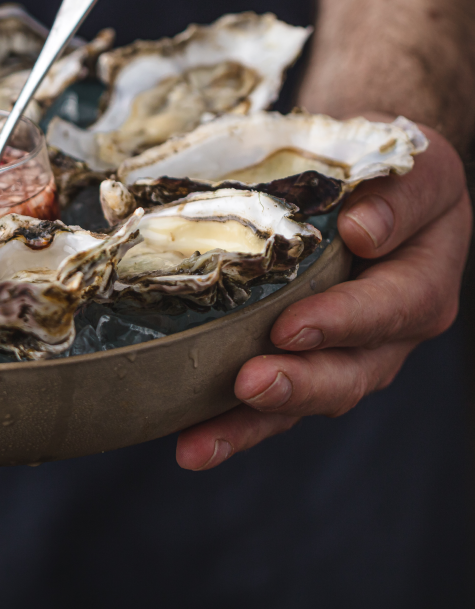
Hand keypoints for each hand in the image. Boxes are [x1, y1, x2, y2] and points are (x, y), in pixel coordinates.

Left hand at [175, 123, 468, 469]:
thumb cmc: (387, 167)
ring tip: (200, 442)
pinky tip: (187, 444)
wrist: (366, 176)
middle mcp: (388, 332)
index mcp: (420, 282)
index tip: (291, 326)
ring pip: (306, 399)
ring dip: (254, 423)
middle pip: (351, 373)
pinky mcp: (301, 359)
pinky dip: (231, 425)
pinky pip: (271, 402)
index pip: (392, 308)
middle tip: (249, 385)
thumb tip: (363, 231)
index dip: (344, 321)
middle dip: (299, 385)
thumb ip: (401, 195)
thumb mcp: (412, 165)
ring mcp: (343, 353)